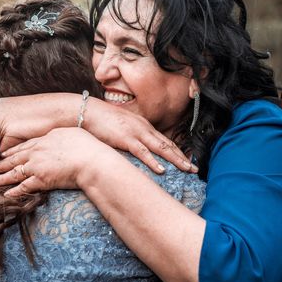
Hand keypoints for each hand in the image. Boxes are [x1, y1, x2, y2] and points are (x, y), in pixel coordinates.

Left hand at [0, 127, 112, 196]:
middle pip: (15, 158)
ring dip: (2, 177)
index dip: (13, 151)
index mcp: (45, 139)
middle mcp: (37, 152)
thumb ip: (61, 136)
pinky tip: (6, 193)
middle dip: (1, 163)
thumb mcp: (72, 133)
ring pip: (14, 172)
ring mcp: (37, 166)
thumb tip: (58, 138)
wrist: (91, 161)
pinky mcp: (41, 180)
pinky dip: (14, 191)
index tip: (4, 154)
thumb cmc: (88, 147)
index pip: (25, 145)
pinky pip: (23, 186)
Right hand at [3, 97, 195, 174]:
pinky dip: (154, 161)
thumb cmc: (101, 121)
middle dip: (183, 157)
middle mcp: (143, 128)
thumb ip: (130, 137)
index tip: (187, 161)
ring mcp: (136, 133)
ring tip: (187, 170)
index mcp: (143, 125)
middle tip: (195, 169)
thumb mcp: (121, 128)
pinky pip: (142, 152)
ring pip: (161, 148)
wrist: (86, 111)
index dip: (177, 152)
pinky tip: (162, 170)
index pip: (164, 140)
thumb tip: (136, 149)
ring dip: (176, 160)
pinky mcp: (125, 138)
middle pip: (167, 145)